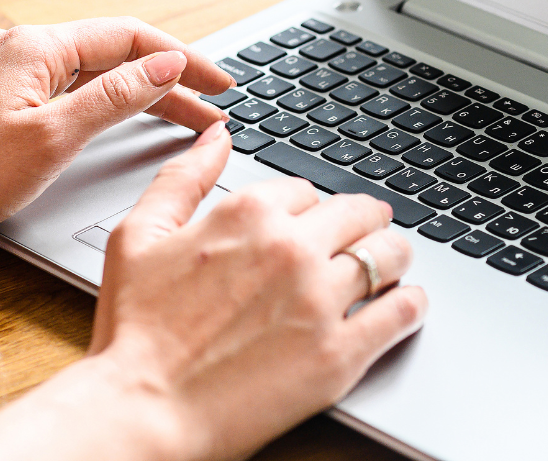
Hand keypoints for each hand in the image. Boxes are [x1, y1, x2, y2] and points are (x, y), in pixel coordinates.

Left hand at [0, 17, 233, 243]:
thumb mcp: (54, 139)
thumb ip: (117, 96)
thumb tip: (166, 64)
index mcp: (36, 46)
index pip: (130, 37)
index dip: (184, 61)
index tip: (221, 85)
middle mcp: (16, 43)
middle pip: (111, 53)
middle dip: (166, 82)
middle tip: (212, 112)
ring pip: (85, 70)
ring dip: (134, 91)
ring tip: (178, 118)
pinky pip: (57, 83)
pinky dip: (96, 99)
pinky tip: (113, 117)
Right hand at [89, 124, 426, 460]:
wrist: (143, 412)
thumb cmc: (136, 333)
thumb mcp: (139, 236)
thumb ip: (183, 177)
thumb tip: (217, 135)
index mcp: (247, 213)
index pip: (308, 190)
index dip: (311, 208)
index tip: (313, 223)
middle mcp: (291, 248)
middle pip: (359, 214)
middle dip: (365, 221)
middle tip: (369, 231)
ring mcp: (320, 300)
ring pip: (388, 254)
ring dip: (393, 254)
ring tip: (391, 263)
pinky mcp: (340, 352)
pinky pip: (402, 312)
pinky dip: (410, 302)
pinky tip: (405, 303)